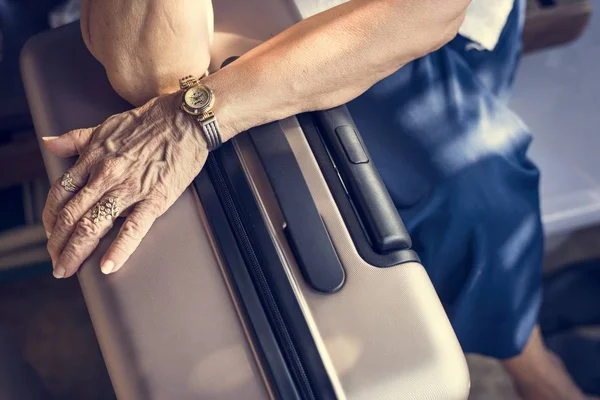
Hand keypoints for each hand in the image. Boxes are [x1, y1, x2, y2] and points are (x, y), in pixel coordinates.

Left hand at [43, 92, 207, 277]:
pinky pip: (133, 228)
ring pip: (92, 224)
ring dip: (75, 251)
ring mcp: (129, 188)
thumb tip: (50, 145)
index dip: (50, 218)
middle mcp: (105, 175)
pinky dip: (119, 249)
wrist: (185, 119)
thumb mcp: (105, 126)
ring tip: (67, 269)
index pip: (59, 194)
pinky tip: (108, 266)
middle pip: (70, 215)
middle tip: (56, 263)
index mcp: (93, 159)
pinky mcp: (155, 198)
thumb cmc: (150, 121)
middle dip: (57, 244)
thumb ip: (76, 139)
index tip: (50, 234)